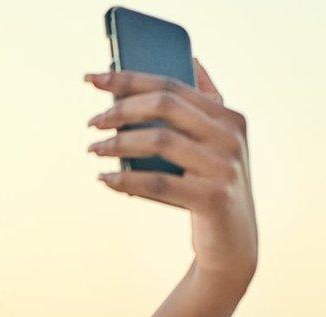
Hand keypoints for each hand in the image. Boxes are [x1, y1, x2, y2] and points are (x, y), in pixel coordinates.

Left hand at [84, 58, 257, 287]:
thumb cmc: (210, 187)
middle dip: (120, 110)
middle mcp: (231, 137)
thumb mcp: (211, 145)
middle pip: (165, 105)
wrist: (233, 244)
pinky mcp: (214, 198)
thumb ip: (201, 107)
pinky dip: (125, 180)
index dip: (128, 79)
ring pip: (159, 141)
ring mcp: (225, 167)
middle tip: (92, 122)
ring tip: (94, 150)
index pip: (171, 85)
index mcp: (229, 116)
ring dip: (117, 144)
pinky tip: (104, 179)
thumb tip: (189, 62)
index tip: (93, 79)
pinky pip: (158, 183)